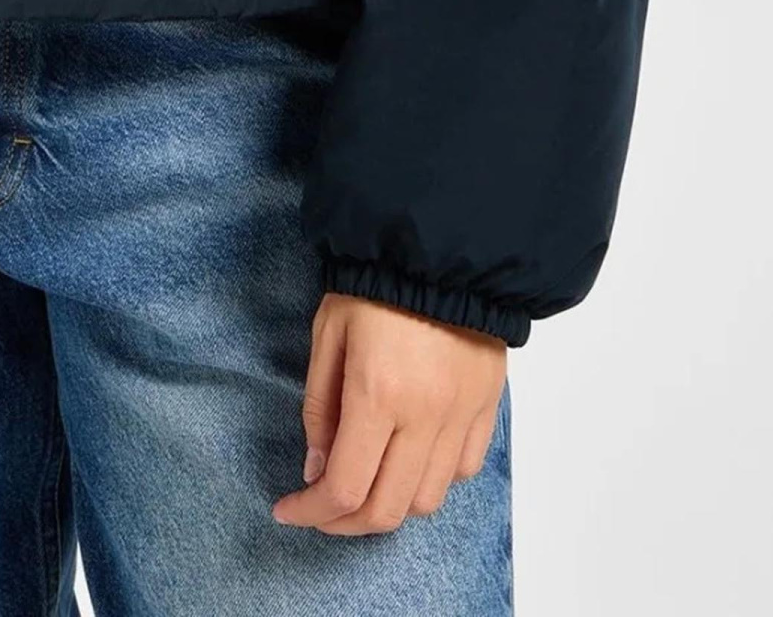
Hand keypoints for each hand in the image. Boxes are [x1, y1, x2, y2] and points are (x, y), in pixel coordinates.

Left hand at [273, 290, 505, 535]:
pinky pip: (461, 471)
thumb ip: (320, 408)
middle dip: (344, 523)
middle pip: (386, 510)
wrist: (440, 248)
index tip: (288, 509)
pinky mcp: (485, 409)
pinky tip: (407, 461)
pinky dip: (431, 481)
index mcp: (377, 394)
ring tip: (364, 484)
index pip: (344, 487)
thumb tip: (316, 470)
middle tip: (320, 510)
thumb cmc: (375, 283)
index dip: (310, 512)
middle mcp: (424, 417)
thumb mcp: (328, 334)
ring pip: (427, 501)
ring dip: (389, 506)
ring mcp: (460, 417)